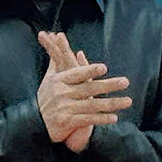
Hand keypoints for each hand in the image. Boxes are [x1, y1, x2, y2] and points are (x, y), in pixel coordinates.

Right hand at [37, 31, 129, 151]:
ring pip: (92, 105)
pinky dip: (101, 119)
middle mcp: (62, 93)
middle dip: (109, 85)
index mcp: (59, 81)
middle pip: (89, 88)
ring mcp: (65, 108)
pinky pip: (88, 120)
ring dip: (111, 103)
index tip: (104, 68)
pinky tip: (114, 118)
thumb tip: (56, 39)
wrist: (34, 123)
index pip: (77, 74)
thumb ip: (57, 61)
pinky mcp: (67, 122)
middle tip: (125, 82)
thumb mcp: (49, 79)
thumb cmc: (46, 98)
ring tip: (127, 101)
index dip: (90, 70)